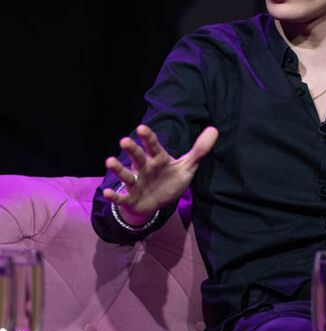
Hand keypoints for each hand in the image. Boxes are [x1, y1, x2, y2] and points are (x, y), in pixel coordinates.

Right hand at [102, 124, 218, 224]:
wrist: (158, 203)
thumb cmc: (171, 180)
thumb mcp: (188, 166)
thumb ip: (199, 150)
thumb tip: (214, 129)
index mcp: (158, 159)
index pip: (153, 146)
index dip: (148, 138)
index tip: (141, 128)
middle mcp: (144, 168)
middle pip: (138, 157)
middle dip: (132, 149)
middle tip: (124, 141)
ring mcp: (136, 183)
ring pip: (126, 175)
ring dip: (118, 169)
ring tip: (109, 161)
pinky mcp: (131, 199)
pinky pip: (122, 197)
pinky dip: (114, 195)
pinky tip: (107, 192)